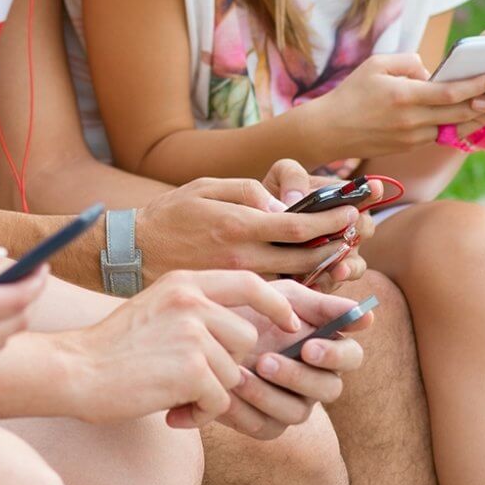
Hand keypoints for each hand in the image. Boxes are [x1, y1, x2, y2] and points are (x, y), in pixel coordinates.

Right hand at [61, 270, 300, 426]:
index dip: (275, 303)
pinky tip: (172, 409)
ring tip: (173, 393)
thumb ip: (195, 310)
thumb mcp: (155, 309)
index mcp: (183, 282)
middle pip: (246, 338)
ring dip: (210, 392)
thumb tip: (242, 329)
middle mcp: (191, 301)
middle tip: (190, 380)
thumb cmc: (112, 348)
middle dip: (227, 366)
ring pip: (234, 373)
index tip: (289, 322)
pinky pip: (220, 399)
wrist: (74, 371)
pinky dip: (201, 413)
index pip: (248, 282)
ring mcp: (192, 333)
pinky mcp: (192, 369)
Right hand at [136, 171, 362, 282]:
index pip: (300, 227)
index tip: (352, 213)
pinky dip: (295, 288)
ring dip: (322, 270)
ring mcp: (234, 283)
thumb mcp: (205, 187)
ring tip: (340, 256)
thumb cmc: (168, 216)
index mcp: (237, 225)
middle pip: (306, 258)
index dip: (333, 220)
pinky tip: (306, 278)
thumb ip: (248, 191)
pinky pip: (270, 297)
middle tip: (356, 237)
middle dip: (337, 246)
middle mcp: (240, 258)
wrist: (128, 255)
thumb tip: (286, 207)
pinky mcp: (228, 297)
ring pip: (293, 282)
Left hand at [216, 280, 370, 439]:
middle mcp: (316, 381)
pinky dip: (244, 411)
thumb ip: (321, 305)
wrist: (203, 332)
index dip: (336, 354)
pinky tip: (226, 392)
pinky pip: (264, 427)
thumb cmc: (251, 310)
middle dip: (298, 376)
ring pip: (297, 412)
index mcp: (327, 348)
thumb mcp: (282, 298)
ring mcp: (292, 405)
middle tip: (267, 361)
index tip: (310, 346)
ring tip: (239, 375)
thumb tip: (367, 317)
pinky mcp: (265, 424)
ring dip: (268, 395)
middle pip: (328, 389)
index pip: (351, 356)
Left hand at [262, 160, 381, 289]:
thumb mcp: (279, 178)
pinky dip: (326, 285)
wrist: (253, 228)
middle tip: (350, 230)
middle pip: (365, 229)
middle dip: (359, 230)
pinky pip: (332, 285)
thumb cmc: (272, 197)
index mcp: (342, 199)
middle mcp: (347, 227)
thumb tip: (295, 199)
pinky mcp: (323, 277)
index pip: (368, 193)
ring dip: (349, 266)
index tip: (373, 189)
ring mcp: (338, 254)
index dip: (373, 191)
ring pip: (355, 264)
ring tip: (338, 270)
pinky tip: (315, 286)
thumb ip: (291, 177)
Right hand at [309, 53, 484, 157]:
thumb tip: (432, 72)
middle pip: (460, 112)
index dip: (478, 85)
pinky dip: (452, 124)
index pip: (452, 92)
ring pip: (452, 126)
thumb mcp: (375, 64)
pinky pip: (438, 134)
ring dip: (471, 115)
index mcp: (404, 96)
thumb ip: (409, 62)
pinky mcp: (407, 147)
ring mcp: (410, 137)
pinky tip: (462, 115)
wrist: (328, 131)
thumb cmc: (350, 94)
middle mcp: (411, 120)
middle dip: (484, 101)